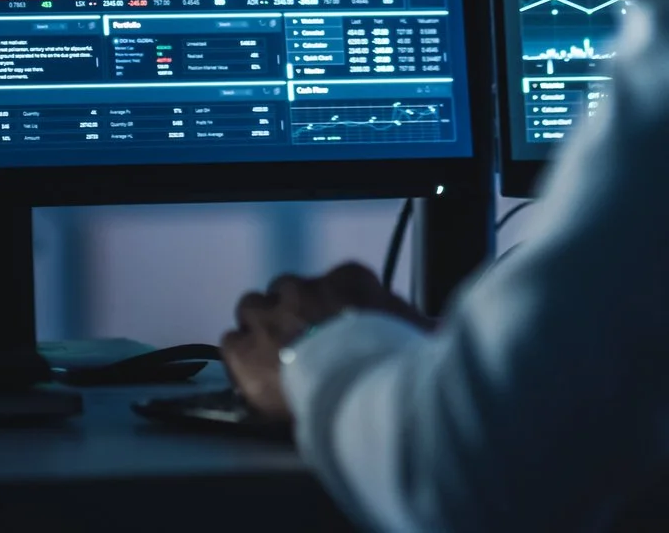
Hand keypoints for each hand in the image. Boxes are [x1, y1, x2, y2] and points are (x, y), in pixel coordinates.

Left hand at [221, 262, 432, 418]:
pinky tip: (253, 374)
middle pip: (286, 290)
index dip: (329, 306)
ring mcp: (270, 316)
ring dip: (260, 329)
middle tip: (302, 343)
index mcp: (348, 280)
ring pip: (252, 308)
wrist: (353, 387)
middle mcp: (304, 289)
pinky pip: (231, 341)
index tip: (336, 325)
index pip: (333, 280)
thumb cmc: (388, 360)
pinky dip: (240, 357)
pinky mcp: (245, 348)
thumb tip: (437, 326)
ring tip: (272, 357)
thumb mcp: (416, 333)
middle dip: (290, 313)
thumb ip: (419, 324)